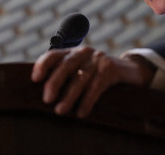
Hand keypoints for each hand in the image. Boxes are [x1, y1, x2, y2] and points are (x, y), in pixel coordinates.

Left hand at [31, 46, 155, 117]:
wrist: (129, 70)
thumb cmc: (97, 75)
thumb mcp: (81, 71)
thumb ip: (65, 77)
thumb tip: (44, 96)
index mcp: (72, 52)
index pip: (53, 55)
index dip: (42, 65)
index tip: (35, 80)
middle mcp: (83, 52)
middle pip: (65, 66)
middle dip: (54, 83)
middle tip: (47, 100)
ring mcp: (98, 59)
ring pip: (80, 78)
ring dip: (69, 96)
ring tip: (61, 110)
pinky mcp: (111, 69)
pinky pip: (97, 86)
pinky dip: (88, 101)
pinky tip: (81, 113)